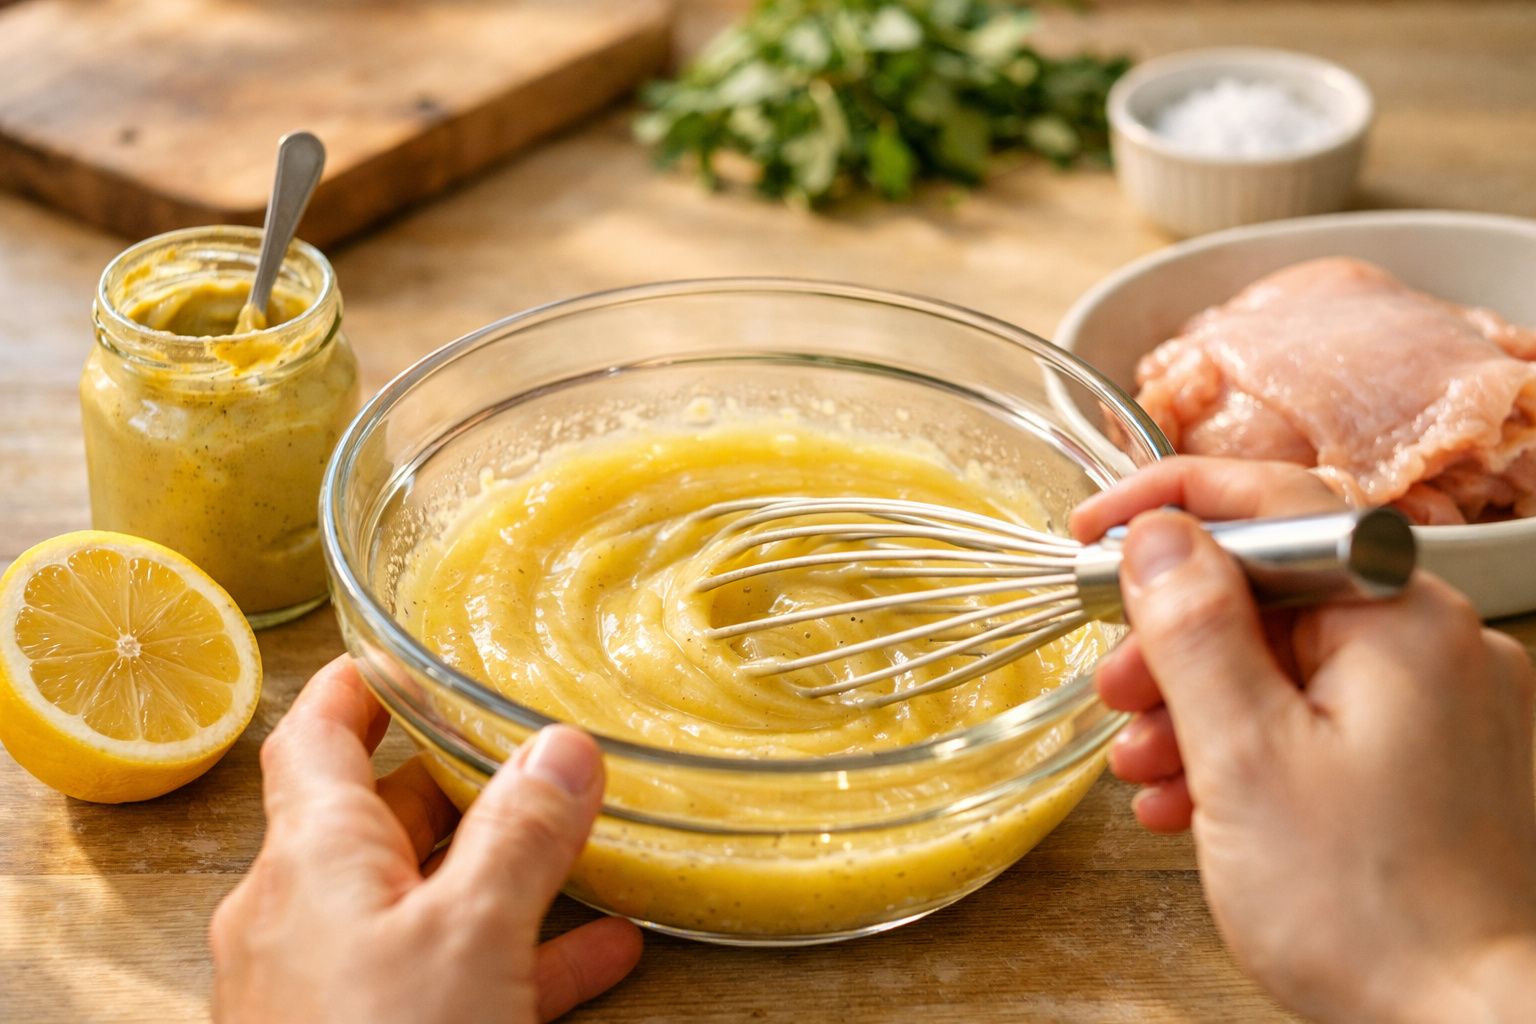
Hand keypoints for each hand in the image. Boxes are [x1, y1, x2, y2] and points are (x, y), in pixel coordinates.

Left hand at [210, 656, 642, 1022]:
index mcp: (311, 859)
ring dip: (502, 875)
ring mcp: (329, 984)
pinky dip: (512, 956)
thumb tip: (562, 745)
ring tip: (588, 851)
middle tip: (530, 753)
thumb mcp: (471, 934)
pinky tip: (597, 957)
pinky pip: (440, 975)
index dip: (360, 685)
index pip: (317, 736)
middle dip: (461, 785)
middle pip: (379, 818)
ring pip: (422, 901)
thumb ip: (521, 835)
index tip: (407, 653)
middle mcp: (303, 913)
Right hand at [1070, 457, 1535, 1023]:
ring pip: (1290, 660)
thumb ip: (1193, 630)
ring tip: (1145, 767)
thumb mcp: (1244, 756)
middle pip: (1273, 589)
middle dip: (1173, 639)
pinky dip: (1252, 743)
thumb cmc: (1369, 907)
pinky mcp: (1437, 759)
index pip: (1272, 502)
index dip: (1164, 504)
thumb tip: (1157, 536)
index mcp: (1397, 617)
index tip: (1090, 534)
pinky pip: (1324, 717)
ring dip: (1200, 704)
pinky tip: (1197, 798)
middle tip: (1114, 689)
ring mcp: (1443, 703)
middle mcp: (1434, 642)